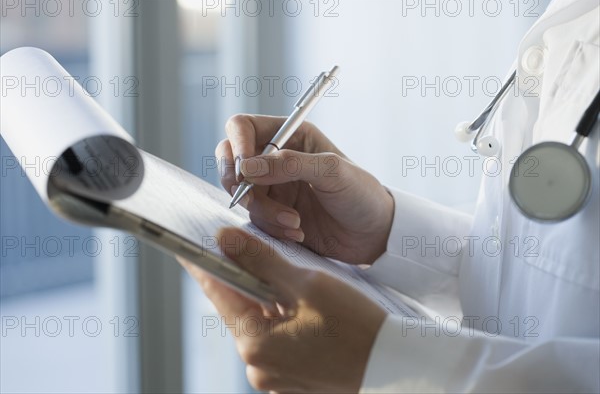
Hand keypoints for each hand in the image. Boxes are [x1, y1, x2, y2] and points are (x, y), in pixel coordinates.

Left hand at [178, 227, 386, 392]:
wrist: (396, 367)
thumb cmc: (358, 327)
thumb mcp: (308, 286)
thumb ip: (262, 261)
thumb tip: (226, 239)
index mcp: (256, 344)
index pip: (217, 291)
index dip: (203, 262)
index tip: (188, 242)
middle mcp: (259, 366)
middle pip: (237, 307)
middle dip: (238, 276)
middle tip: (235, 246)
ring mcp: (275, 375)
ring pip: (257, 322)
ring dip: (261, 295)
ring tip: (271, 269)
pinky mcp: (291, 375)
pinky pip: (275, 337)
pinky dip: (278, 315)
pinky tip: (293, 299)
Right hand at [217, 114, 393, 263]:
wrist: (373, 235)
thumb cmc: (362, 195)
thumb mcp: (331, 172)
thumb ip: (290, 165)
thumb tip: (247, 168)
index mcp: (291, 135)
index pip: (243, 127)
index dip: (237, 146)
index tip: (245, 172)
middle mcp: (276, 159)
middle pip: (231, 160)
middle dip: (239, 184)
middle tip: (252, 201)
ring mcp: (272, 187)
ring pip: (242, 195)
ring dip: (264, 213)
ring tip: (295, 222)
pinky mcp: (273, 214)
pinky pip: (254, 220)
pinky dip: (272, 228)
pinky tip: (298, 232)